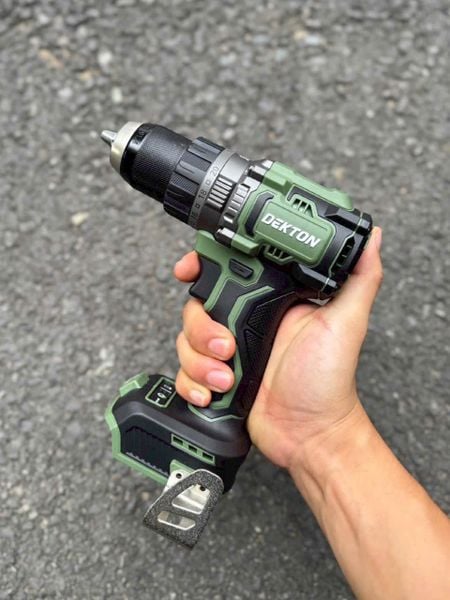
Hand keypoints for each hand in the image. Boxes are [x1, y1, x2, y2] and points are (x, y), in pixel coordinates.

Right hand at [173, 227, 382, 469]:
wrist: (311, 433)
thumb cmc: (329, 380)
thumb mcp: (346, 322)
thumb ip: (359, 278)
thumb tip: (371, 237)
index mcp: (268, 301)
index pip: (225, 271)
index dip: (202, 266)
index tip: (189, 270)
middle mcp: (243, 321)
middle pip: (196, 306)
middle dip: (202, 328)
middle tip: (228, 347)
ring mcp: (226, 350)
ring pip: (186, 340)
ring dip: (200, 361)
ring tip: (227, 378)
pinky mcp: (214, 378)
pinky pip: (184, 373)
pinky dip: (192, 384)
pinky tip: (214, 394)